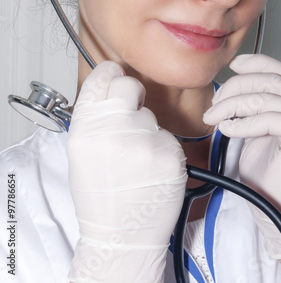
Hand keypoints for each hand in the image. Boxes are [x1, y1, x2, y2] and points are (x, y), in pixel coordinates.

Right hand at [67, 61, 186, 281]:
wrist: (122, 235)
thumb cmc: (100, 197)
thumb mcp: (81, 152)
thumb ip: (94, 117)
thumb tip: (109, 87)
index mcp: (85, 129)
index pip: (100, 77)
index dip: (109, 74)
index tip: (114, 76)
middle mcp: (113, 130)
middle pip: (129, 84)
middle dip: (132, 94)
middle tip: (131, 112)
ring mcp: (144, 141)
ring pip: (150, 115)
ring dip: (146, 130)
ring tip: (136, 159)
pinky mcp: (170, 153)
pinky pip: (167, 136)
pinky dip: (162, 148)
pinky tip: (151, 169)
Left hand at [203, 54, 280, 257]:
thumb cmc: (269, 176)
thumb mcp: (254, 132)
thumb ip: (251, 109)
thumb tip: (228, 90)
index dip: (257, 62)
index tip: (233, 64)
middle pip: (269, 80)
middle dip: (235, 87)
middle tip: (214, 103)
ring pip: (265, 98)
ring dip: (231, 105)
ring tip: (214, 118)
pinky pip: (269, 118)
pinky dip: (242, 123)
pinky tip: (227, 130)